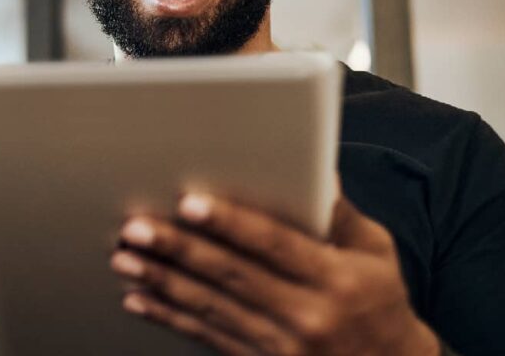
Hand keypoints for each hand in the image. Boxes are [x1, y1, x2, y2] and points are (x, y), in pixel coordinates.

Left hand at [110, 189, 438, 355]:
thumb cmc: (380, 303)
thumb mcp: (377, 254)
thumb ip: (340, 213)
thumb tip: (314, 166)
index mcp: (336, 279)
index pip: (274, 244)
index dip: (230, 223)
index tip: (190, 203)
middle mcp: (307, 315)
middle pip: (231, 275)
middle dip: (179, 249)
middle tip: (137, 227)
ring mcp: (282, 346)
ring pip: (211, 308)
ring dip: (162, 282)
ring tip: (124, 258)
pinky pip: (207, 338)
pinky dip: (169, 318)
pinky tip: (139, 300)